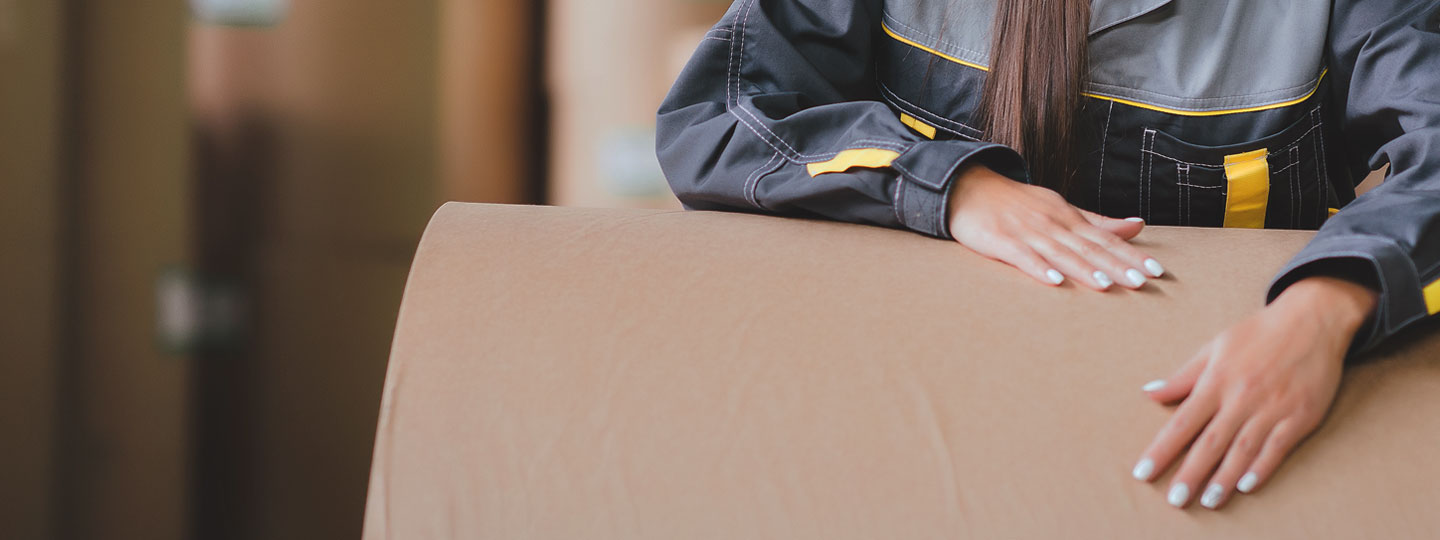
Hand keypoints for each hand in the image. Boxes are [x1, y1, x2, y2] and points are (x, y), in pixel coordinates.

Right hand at [945, 165, 1164, 289]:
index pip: (1105, 238)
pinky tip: (1054, 282)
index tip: (1157, 271)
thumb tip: (1138, 225)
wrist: (969, 187)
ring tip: (1107, 285)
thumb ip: (1097, 221)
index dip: (1131, 254)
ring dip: (1083, 269)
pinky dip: (1038, 268)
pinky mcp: (1000, 240)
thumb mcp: (1060, 208)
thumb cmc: (1017, 203)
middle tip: (1142, 282)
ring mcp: (1025, 231)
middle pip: (1088, 247)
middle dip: (1116, 265)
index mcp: (1067, 217)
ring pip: (1059, 252)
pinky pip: (1021, 256)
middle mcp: (1051, 223)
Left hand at [1131, 276, 1377, 508]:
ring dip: (1224, 478)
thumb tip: (1149, 392)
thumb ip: (1183, 376)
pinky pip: (1278, 446)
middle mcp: (1242, 397)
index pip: (1182, 422)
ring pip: (1243, 449)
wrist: (1312, 321)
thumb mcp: (1214, 347)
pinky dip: (1263, 466)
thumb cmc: (1257, 334)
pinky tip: (1248, 485)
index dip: (1162, 450)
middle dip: (1190, 473)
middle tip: (1174, 501)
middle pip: (1211, 442)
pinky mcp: (1300, 415)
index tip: (1143, 473)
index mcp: (1216, 381)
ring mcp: (1272, 408)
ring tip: (1208, 501)